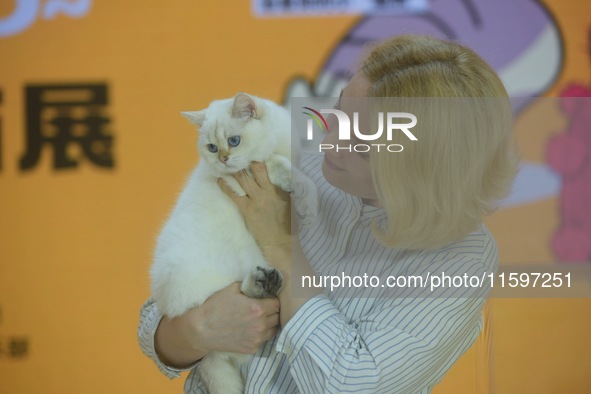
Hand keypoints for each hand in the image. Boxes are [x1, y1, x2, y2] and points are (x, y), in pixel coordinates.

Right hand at [155, 282, 279, 366]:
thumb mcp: (233, 288)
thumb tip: (261, 283)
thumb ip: (250, 285)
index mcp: (258, 308)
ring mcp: (257, 338)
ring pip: (274, 329)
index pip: (277, 303)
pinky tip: (252, 329)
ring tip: (260, 319)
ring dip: (269, 323)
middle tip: (264, 308)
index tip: (267, 299)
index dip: (272, 299)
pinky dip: (261, 334)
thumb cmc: (216, 306)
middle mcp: (261, 325)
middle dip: (272, 311)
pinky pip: (264, 340)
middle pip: (277, 316)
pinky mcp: (252, 348)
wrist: (202, 330)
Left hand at [218, 162, 291, 264]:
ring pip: (244, 179)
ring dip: (236, 171)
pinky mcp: (248, 209)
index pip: (271, 170)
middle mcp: (269, 191)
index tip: (255, 155)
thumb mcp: (291, 205)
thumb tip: (279, 183)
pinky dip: (225, 186)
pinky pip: (234, 195)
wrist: (281, 243)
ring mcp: (258, 200)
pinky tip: (219, 180)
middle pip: (257, 170)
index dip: (261, 161)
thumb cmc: (287, 226)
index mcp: (281, 190)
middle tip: (240, 155)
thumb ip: (284, 193)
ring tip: (229, 164)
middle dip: (248, 161)